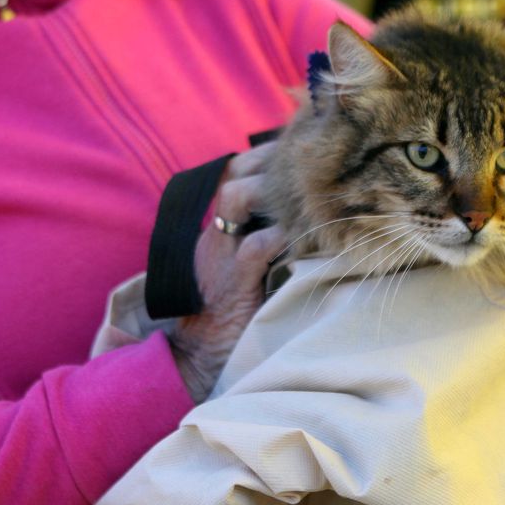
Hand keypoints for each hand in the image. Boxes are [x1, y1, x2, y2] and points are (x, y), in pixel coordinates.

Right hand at [169, 142, 283, 401]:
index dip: (262, 156)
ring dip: (273, 187)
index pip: (233, 174)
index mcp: (216, 231)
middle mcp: (214, 235)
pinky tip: (308, 233)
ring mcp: (220, 256)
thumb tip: (301, 222)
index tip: (294, 145)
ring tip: (306, 185)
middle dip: (269, 157)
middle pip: (233, 174)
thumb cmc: (227, 316)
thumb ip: (258, 243)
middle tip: (305, 152)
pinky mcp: (233, 282)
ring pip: (236, 198)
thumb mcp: (240, 271)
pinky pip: (256, 246)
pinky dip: (283, 234)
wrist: (196, 359)